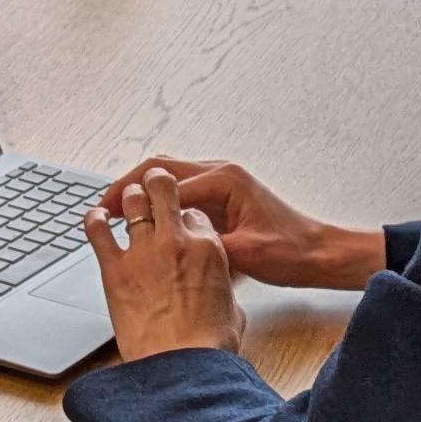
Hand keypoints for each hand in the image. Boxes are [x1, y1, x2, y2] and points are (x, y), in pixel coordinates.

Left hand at [85, 168, 244, 361]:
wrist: (182, 366)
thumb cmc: (209, 346)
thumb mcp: (232, 309)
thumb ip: (222, 289)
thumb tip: (217, 293)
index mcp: (209, 247)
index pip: (195, 213)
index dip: (185, 216)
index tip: (179, 223)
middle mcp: (176, 241)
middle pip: (164, 190)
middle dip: (157, 185)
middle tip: (151, 187)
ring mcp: (144, 252)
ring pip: (133, 203)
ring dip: (129, 198)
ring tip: (125, 200)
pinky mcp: (115, 270)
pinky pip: (98, 231)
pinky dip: (95, 219)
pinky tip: (96, 216)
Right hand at [103, 158, 387, 291]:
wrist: (320, 253)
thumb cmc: (291, 252)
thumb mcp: (245, 254)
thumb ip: (205, 245)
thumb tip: (168, 245)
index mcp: (224, 180)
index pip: (165, 182)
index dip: (133, 198)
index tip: (107, 213)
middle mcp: (220, 173)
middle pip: (160, 167)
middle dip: (128, 185)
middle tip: (100, 207)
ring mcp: (220, 182)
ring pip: (168, 175)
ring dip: (141, 190)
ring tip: (114, 211)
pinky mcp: (221, 196)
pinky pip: (180, 190)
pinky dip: (157, 201)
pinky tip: (144, 219)